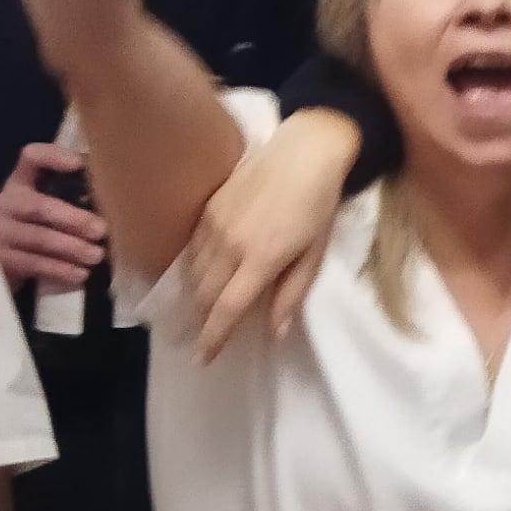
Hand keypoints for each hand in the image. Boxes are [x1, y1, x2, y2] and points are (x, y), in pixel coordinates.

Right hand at [0, 141, 106, 291]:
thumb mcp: (41, 211)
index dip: (52, 157)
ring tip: (97, 256)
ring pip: (39, 238)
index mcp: (18, 184)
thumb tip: (113, 203)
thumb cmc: (29, 232)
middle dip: (74, 219)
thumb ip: (64, 200)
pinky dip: (60, 270)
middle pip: (39, 206)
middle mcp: (5, 204)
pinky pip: (33, 264)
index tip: (79, 164)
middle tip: (101, 230)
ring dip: (72, 248)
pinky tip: (80, 275)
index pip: (31, 158)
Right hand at [190, 109, 359, 356]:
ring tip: (202, 311)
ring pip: (193, 272)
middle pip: (204, 294)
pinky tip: (201, 276)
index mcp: (260, 259)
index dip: (213, 338)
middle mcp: (230, 244)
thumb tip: (275, 331)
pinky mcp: (208, 207)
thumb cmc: (318, 206)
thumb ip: (291, 294)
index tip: (203, 359)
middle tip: (205, 337)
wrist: (304, 152)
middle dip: (203, 320)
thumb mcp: (314, 255)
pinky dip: (193, 268)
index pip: (227, 309)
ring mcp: (214, 223)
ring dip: (196, 296)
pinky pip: (192, 248)